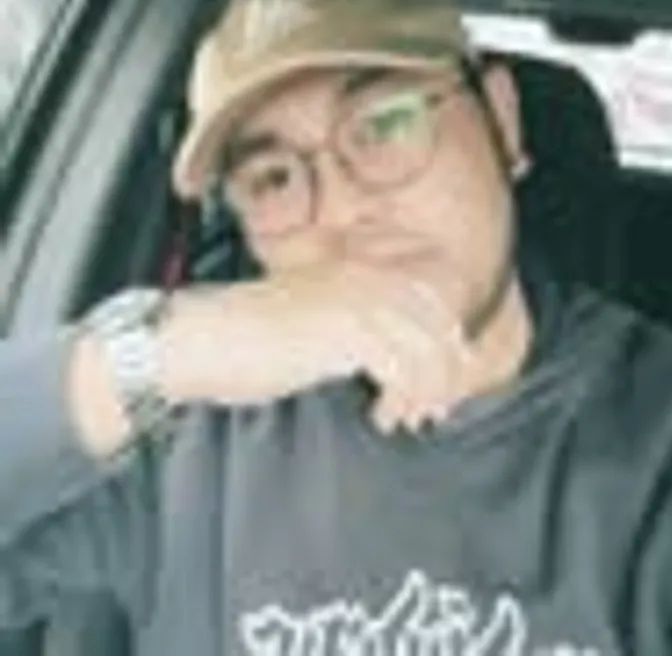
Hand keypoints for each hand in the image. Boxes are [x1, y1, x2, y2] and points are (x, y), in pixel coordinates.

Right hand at [160, 261, 475, 433]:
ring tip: (405, 419)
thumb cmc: (253, 339)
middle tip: (434, 411)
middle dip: (444, 373)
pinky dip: (399, 400)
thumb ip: (358, 331)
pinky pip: (398, 371)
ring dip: (423, 393)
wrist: (203, 338)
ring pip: (424, 351)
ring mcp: (355, 303)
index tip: (444, 383)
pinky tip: (381, 417)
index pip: (431, 302)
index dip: (447, 344)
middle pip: (437, 327)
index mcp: (361, 274)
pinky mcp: (342, 332)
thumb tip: (397, 361)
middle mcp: (365, 281)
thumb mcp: (316, 324)